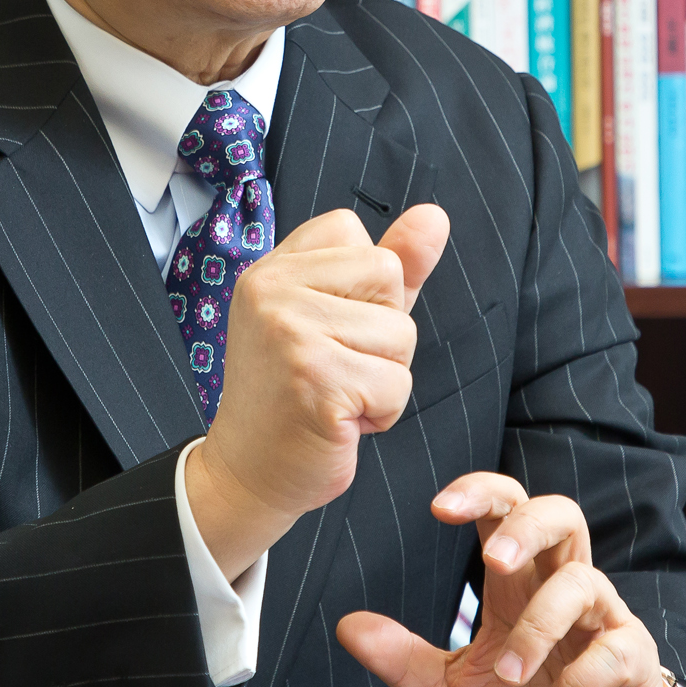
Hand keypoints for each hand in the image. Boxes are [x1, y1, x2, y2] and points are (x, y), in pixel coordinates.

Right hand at [187, 204, 449, 579]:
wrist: (249, 471)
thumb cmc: (298, 391)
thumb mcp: (341, 315)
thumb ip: (391, 265)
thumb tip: (436, 215)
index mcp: (272, 267)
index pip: (351, 230)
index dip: (361, 285)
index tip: (325, 326)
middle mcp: (273, 290)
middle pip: (387, 277)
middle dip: (382, 331)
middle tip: (334, 366)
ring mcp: (290, 334)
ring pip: (400, 334)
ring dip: (384, 376)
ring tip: (337, 394)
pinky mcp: (316, 380)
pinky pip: (396, 384)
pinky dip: (382, 412)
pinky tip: (339, 420)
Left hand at [336, 474, 671, 686]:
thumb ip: (405, 659)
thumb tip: (347, 626)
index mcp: (520, 586)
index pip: (507, 511)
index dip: (480, 494)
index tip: (438, 508)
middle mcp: (564, 590)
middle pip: (562, 515)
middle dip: (527, 527)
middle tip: (493, 560)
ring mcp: (605, 622)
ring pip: (584, 583)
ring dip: (540, 627)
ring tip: (509, 674)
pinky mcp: (635, 662)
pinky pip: (614, 650)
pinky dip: (577, 682)